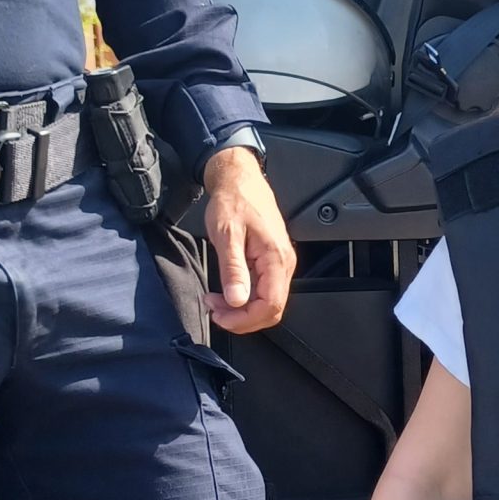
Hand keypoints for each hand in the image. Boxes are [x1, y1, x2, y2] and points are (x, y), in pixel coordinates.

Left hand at [202, 146, 294, 332]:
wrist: (240, 180)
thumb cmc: (234, 200)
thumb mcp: (226, 234)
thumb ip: (233, 269)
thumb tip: (237, 300)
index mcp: (276, 258)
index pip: (270, 306)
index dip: (244, 320)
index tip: (220, 317)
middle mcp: (284, 264)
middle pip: (272, 310)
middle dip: (242, 318)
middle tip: (214, 309)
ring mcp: (280, 264)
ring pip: (268, 303)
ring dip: (242, 311)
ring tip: (217, 301)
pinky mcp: (272, 262)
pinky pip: (264, 291)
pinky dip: (245, 299)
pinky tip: (227, 292)